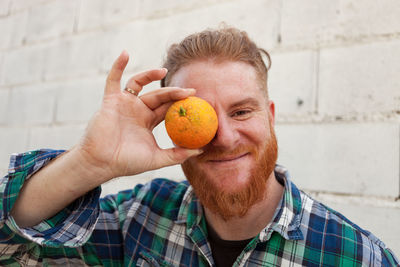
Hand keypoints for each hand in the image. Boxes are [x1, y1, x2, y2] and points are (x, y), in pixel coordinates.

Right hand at [76, 51, 201, 181]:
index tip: (196, 99)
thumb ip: (177, 155)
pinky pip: (113, 79)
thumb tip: (200, 151)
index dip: (181, 103)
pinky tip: (125, 53)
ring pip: (139, 83)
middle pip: (159, 95)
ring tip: (164, 71)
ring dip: (150, 74)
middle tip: (190, 91)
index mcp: (148, 121)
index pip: (168, 108)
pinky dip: (118, 65)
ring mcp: (124, 104)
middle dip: (174, 92)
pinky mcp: (111, 100)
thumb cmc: (127, 162)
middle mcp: (138, 110)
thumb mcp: (156, 159)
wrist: (101, 163)